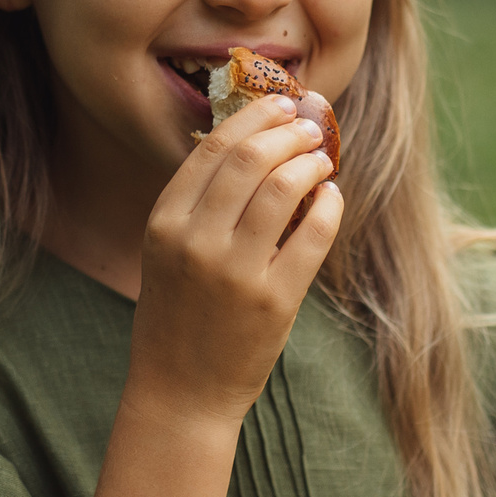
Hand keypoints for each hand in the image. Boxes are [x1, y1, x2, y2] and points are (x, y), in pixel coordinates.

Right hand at [129, 94, 340, 420]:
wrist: (181, 391)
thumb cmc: (179, 315)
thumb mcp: (168, 252)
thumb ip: (200, 204)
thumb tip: (256, 143)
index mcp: (164, 223)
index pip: (212, 149)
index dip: (253, 118)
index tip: (279, 104)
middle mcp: (195, 242)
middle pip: (249, 159)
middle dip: (287, 132)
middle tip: (308, 126)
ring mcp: (235, 272)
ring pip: (282, 189)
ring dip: (310, 162)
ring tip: (321, 158)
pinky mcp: (274, 300)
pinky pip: (313, 234)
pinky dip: (329, 205)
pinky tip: (331, 197)